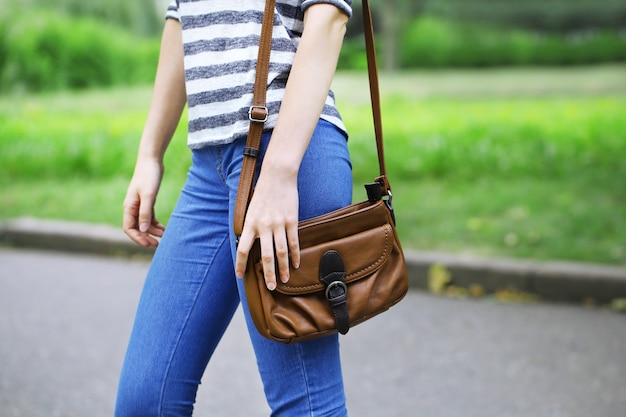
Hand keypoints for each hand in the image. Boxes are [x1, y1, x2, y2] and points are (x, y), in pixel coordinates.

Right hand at [122, 157, 165, 246]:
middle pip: (137, 228)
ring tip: (165, 236)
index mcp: (129, 207)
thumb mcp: (149, 195)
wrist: (152, 161)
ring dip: (153, 231)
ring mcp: (140, 205)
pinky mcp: (148, 201)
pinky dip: (156, 224)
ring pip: (144, 224)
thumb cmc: (149, 176)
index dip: (137, 238)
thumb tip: (143, 230)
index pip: (129, 228)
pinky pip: (150, 217)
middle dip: (146, 237)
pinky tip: (164, 228)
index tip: (148, 244)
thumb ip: (145, 212)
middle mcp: (132, 208)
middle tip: (157, 245)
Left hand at [235, 172, 300, 290]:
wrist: (277, 176)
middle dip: (268, 273)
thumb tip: (249, 244)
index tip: (240, 275)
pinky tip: (295, 264)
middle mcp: (264, 226)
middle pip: (266, 256)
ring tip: (284, 279)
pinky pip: (293, 242)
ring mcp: (279, 224)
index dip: (240, 264)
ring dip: (283, 268)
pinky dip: (294, 254)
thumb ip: (250, 227)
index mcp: (250, 223)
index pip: (242, 249)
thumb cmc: (262, 192)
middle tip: (270, 287)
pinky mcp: (291, 220)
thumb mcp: (250, 209)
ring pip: (281, 251)